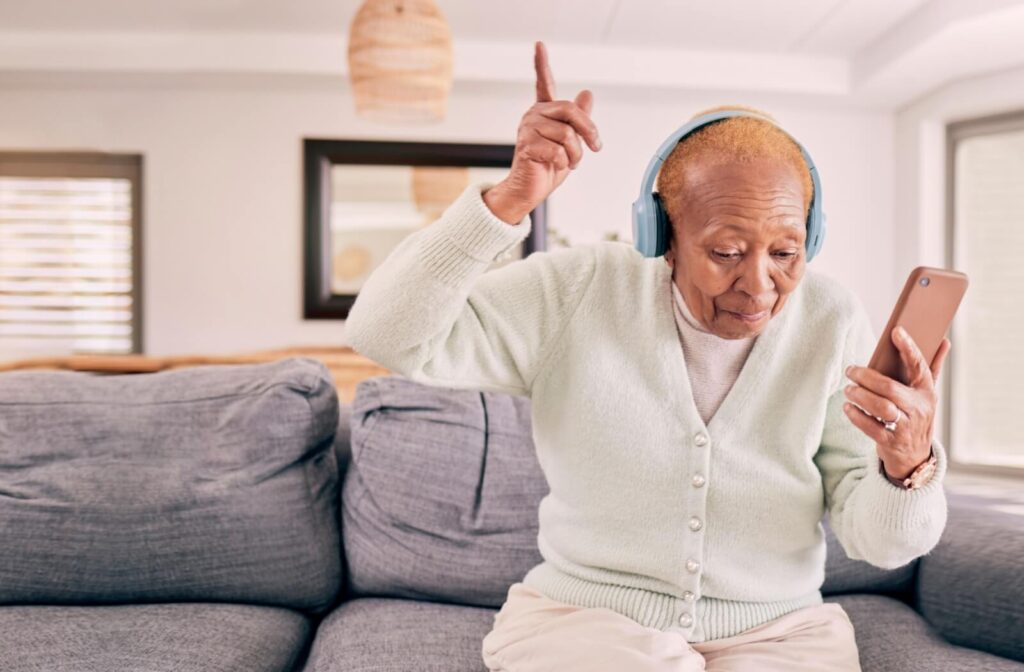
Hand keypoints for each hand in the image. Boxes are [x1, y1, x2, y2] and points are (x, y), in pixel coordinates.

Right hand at [483, 40, 601, 223]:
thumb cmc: (548, 167)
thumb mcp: (571, 142)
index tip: (539, 44)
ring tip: (570, 163)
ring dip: (577, 154)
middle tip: (596, 147)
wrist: (529, 191)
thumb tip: (587, 93)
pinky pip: (559, 150)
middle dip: (589, 130)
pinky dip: (565, 163)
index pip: (543, 83)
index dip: (541, 63)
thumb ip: (578, 120)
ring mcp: (528, 129)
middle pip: (570, 110)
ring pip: (567, 135)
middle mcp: (533, 116)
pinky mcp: (527, 145)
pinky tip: (557, 166)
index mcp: (543, 112)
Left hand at [842, 327, 951, 479]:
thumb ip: (932, 367)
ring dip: (860, 396)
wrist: (915, 456)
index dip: (909, 348)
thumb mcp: (925, 394)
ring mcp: (906, 426)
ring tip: (848, 390)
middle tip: (851, 371)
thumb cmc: (916, 415)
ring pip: (880, 407)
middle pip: (890, 388)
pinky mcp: (891, 442)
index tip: (896, 331)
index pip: (919, 366)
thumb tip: (945, 341)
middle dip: (866, 377)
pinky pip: (871, 427)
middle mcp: (919, 408)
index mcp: (927, 392)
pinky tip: (848, 407)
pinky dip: (856, 416)